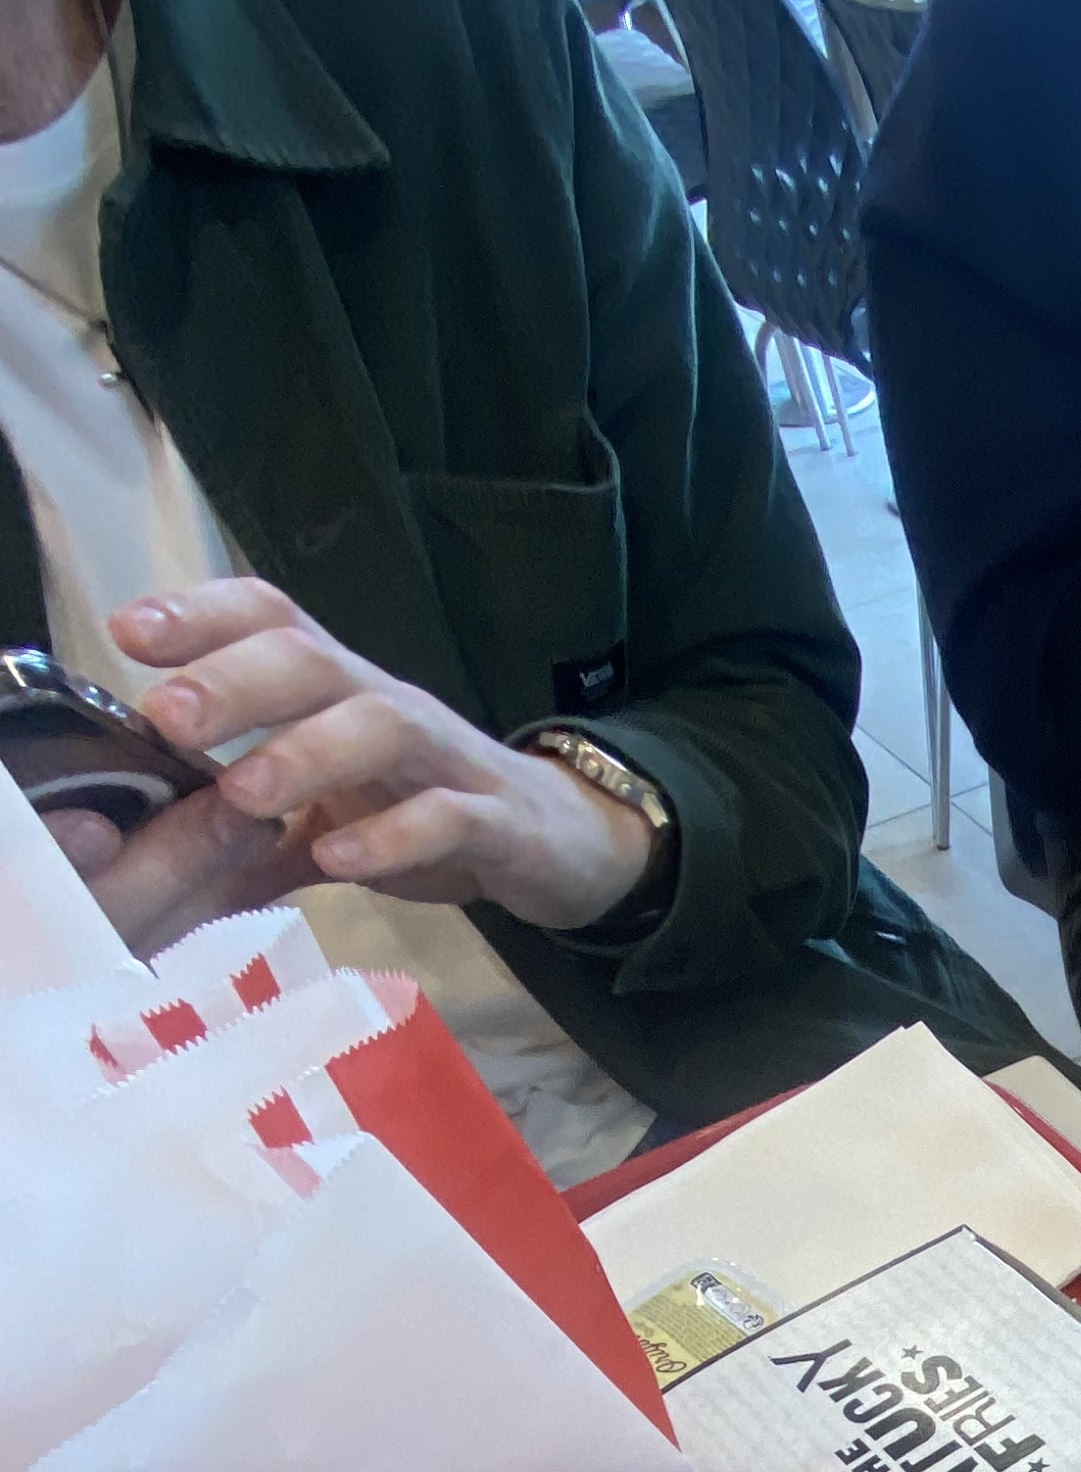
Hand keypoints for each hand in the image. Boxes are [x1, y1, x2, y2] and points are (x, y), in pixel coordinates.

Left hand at [61, 581, 658, 958]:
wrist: (563, 847)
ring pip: (381, 726)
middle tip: (166, 714)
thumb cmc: (428, 815)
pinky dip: (393, 836)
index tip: (127, 633)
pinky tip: (339, 857)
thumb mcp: (325, 814)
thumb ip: (245, 828)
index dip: (202, 614)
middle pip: (314, 661)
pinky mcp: (501, 823)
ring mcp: (451, 762)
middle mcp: (391, 707)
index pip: (272, 619)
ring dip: (306, 751)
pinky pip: (449, 818)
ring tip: (242, 791)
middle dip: (235, 679)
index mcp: (341, 694)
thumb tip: (147, 844)